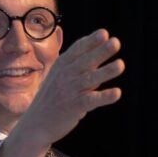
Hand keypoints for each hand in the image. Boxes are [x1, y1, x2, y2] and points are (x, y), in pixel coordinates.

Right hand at [7, 29, 123, 153]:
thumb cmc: (52, 97)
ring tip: (121, 65)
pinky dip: (104, 97)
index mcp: (62, 65)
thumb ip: (80, 65)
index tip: (104, 33)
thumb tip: (101, 52)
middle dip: (100, 51)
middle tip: (115, 42)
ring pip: (90, 79)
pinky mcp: (74, 107)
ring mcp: (70, 91)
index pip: (78, 50)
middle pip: (85, 61)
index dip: (91, 42)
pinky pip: (91, 100)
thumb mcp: (60, 76)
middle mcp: (66, 75)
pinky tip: (117, 93)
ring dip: (106, 72)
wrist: (36, 123)